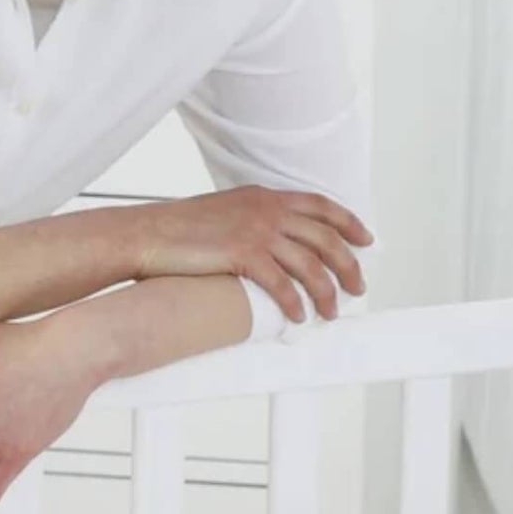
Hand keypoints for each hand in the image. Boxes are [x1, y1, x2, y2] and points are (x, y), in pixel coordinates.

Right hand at [130, 188, 371, 324]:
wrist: (146, 233)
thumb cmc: (179, 228)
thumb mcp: (226, 210)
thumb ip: (255, 218)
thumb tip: (276, 241)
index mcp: (266, 197)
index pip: (321, 206)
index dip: (349, 223)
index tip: (366, 239)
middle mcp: (267, 210)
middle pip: (326, 239)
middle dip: (348, 266)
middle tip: (357, 288)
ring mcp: (257, 231)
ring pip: (310, 265)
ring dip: (326, 293)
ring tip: (330, 313)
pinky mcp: (243, 254)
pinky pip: (282, 284)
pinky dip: (294, 303)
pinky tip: (298, 316)